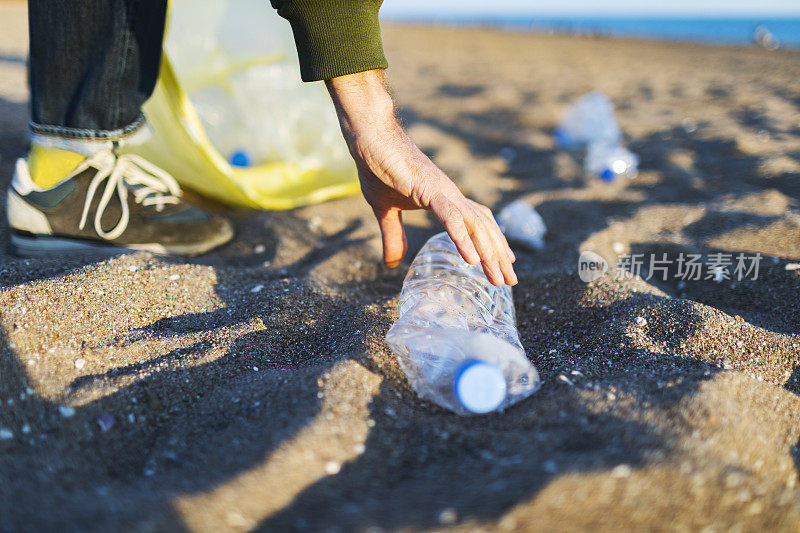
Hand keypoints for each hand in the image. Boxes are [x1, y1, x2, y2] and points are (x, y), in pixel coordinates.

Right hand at [325, 70, 516, 285]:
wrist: (370, 138)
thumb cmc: (378, 167)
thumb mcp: (384, 211)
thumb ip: (393, 236)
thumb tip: (391, 265)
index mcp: (444, 199)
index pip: (477, 223)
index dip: (492, 243)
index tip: (504, 264)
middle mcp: (451, 195)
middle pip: (483, 228)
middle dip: (497, 256)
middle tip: (509, 282)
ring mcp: (443, 192)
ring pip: (474, 226)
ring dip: (488, 253)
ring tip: (498, 278)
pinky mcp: (429, 189)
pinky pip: (451, 218)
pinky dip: (463, 238)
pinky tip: (472, 260)